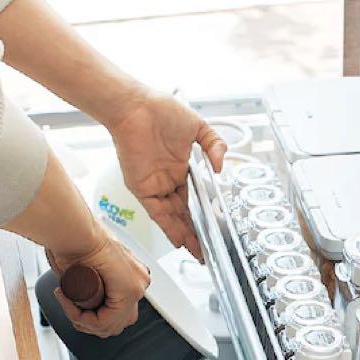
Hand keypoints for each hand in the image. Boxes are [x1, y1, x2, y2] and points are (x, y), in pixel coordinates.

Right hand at [50, 234, 149, 337]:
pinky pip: (104, 321)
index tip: (68, 301)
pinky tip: (69, 304)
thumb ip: (85, 274)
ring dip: (81, 320)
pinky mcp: (130, 291)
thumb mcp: (83, 263)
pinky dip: (82, 318)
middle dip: (88, 322)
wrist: (75, 230)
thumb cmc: (74, 241)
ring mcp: (137, 287)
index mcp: (133, 278)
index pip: (115, 313)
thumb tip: (75, 289)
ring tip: (66, 301)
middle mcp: (139, 283)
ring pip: (109, 325)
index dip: (89, 316)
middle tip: (69, 307)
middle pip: (115, 322)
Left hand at [109, 90, 226, 260]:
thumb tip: (222, 167)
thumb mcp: (199, 127)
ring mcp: (155, 186)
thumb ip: (215, 146)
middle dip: (196, 235)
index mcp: (180, 169)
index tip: (214, 231)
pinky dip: (169, 228)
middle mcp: (167, 181)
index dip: (203, 217)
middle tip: (207, 252)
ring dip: (185, 236)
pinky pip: (158, 214)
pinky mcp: (143, 189)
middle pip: (183, 215)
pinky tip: (181, 241)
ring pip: (173, 218)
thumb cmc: (162, 110)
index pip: (193, 200)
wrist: (136, 106)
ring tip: (198, 253)